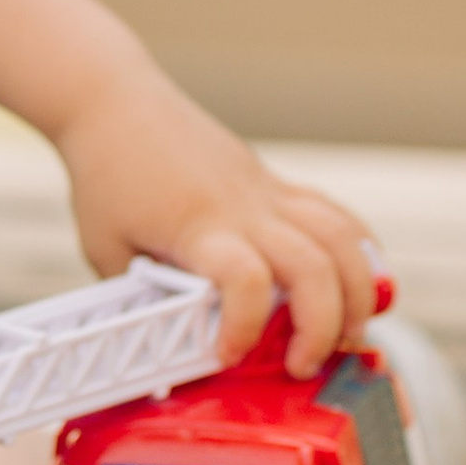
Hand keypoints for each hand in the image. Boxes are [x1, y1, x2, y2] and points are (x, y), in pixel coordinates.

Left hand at [57, 62, 377, 377]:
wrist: (113, 98)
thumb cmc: (107, 171)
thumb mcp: (105, 249)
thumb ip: (141, 298)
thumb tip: (164, 344)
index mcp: (198, 226)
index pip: (244, 278)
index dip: (245, 325)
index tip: (228, 356)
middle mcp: (244, 208)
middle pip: (315, 265)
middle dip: (324, 327)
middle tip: (304, 366)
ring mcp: (266, 192)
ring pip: (344, 237)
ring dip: (360, 293)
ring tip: (349, 336)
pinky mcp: (275, 183)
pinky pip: (335, 216)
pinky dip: (359, 253)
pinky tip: (356, 286)